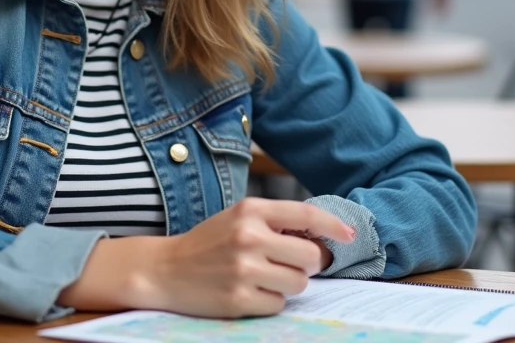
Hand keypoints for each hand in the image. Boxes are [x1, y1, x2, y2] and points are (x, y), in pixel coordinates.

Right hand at [140, 198, 353, 317]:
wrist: (164, 269)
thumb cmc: (208, 243)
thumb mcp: (237, 218)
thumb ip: (275, 222)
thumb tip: (321, 236)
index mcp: (250, 210)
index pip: (306, 214)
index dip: (334, 226)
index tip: (349, 236)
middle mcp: (248, 237)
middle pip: (310, 256)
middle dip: (307, 264)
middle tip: (291, 264)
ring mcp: (243, 270)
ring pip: (298, 284)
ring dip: (288, 284)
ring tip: (265, 278)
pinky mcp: (238, 299)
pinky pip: (278, 305)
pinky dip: (270, 302)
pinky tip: (249, 292)